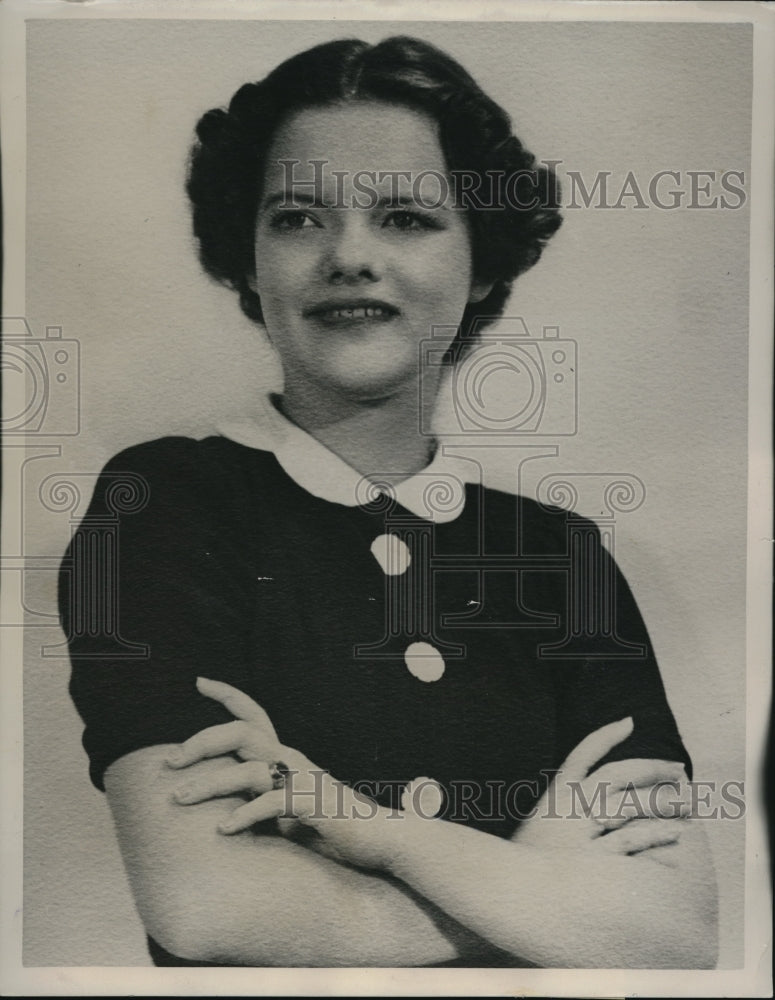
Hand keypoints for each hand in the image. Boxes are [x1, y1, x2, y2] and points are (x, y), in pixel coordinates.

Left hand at [167, 678, 394, 869]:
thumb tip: (223, 810)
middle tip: (170, 761)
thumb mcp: (287, 808)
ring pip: (247, 769)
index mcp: (285, 756)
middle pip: (241, 732)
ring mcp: (303, 779)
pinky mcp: (313, 804)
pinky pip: (272, 802)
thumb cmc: (332, 825)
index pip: (254, 714)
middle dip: (201, 741)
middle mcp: (292, 759)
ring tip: (179, 798)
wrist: (380, 838)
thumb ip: (261, 800)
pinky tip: (222, 829)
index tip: (199, 681)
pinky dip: (243, 815)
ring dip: (209, 782)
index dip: (227, 694)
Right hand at [514, 717, 689, 856]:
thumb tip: (586, 784)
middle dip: (651, 768)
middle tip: (677, 770)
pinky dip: (656, 835)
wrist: (507, 889)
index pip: (584, 752)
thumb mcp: (541, 817)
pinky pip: (632, 842)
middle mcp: (572, 805)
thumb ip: (564, 798)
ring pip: (631, 805)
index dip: (607, 734)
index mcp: (557, 792)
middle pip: (619, 775)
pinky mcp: (595, 859)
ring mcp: (583, 831)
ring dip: (662, 802)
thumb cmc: (526, 854)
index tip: (630, 722)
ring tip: (686, 803)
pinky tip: (675, 833)